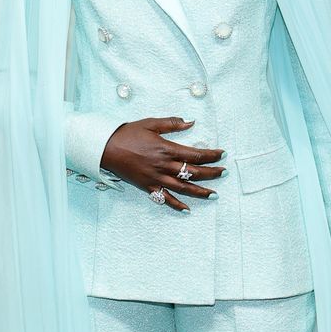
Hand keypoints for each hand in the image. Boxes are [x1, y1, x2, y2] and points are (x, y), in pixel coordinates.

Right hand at [101, 117, 224, 211]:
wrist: (106, 148)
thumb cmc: (128, 133)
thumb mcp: (151, 123)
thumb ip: (172, 124)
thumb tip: (190, 122)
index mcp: (167, 149)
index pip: (195, 155)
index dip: (211, 155)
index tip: (222, 154)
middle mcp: (164, 166)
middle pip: (193, 172)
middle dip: (211, 173)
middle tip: (223, 173)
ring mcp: (156, 178)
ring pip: (183, 188)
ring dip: (200, 192)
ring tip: (214, 195)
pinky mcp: (148, 186)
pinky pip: (165, 198)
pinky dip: (176, 205)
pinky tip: (187, 210)